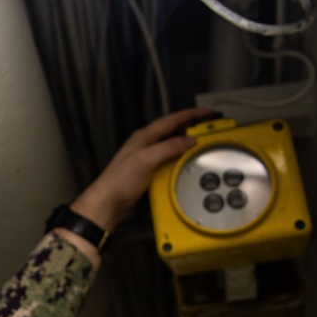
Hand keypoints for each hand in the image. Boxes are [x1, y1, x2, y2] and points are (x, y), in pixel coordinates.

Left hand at [57, 107, 209, 261]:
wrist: (108, 203)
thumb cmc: (122, 180)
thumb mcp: (146, 160)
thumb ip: (168, 148)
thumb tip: (190, 140)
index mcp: (144, 137)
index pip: (170, 120)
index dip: (189, 115)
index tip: (206, 113)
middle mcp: (145, 144)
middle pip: (171, 131)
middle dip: (190, 128)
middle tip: (208, 129)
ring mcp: (146, 158)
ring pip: (171, 146)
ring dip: (186, 144)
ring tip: (202, 144)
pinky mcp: (148, 171)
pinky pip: (168, 160)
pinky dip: (179, 159)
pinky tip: (187, 164)